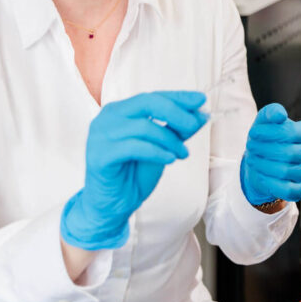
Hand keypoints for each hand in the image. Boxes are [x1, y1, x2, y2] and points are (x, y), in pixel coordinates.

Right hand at [61, 90, 207, 249]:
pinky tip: (170, 159)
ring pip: (143, 126)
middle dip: (176, 112)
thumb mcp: (162, 147)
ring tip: (183, 153)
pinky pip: (134, 147)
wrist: (113, 205)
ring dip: (170, 140)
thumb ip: (177, 129)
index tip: (201, 100)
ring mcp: (100, 135)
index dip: (179, 97)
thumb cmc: (134, 173)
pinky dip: (157, 152)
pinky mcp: (100, 155)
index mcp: (120, 110)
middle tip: (195, 125)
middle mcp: (107, 117)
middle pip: (146, 102)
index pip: (153, 96)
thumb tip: (201, 114)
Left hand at [239, 103, 300, 206]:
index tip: (253, 133)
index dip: (269, 133)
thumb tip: (279, 114)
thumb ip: (272, 112)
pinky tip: (259, 174)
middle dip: (264, 149)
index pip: (291, 133)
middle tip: (249, 146)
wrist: (268, 160)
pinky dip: (271, 183)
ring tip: (251, 158)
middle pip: (289, 154)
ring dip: (263, 165)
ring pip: (286, 172)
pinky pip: (287, 191)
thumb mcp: (268, 120)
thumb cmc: (270, 137)